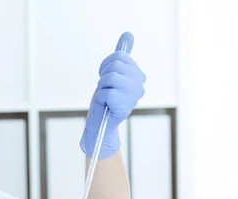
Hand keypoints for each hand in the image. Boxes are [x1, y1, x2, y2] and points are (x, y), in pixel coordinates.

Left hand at [80, 32, 145, 159]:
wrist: (101, 124)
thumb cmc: (106, 100)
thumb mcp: (113, 74)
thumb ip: (121, 55)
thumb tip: (128, 33)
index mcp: (139, 75)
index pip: (119, 57)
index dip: (106, 65)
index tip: (105, 76)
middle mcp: (140, 84)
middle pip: (115, 65)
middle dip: (103, 76)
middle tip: (105, 88)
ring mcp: (134, 94)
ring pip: (110, 77)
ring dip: (101, 87)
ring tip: (106, 96)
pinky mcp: (124, 104)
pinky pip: (104, 91)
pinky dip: (100, 98)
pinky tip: (106, 105)